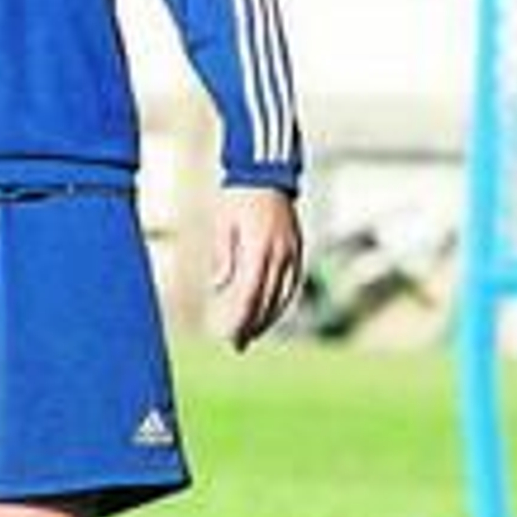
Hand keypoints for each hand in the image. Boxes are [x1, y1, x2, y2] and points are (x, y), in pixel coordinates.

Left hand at [211, 185, 302, 351]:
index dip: (242, 319)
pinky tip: (273, 309)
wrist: (265, 173)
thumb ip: (223, 255)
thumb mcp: (223, 223)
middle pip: (268, 300)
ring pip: (284, 295)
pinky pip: (293, 282)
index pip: (250, 295)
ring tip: (254, 332)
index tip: (231, 337)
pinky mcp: (297, 248)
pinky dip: (283, 300)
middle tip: (238, 344)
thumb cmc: (237, 196)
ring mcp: (292, 251)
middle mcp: (280, 254)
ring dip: (269, 317)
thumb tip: (219, 286)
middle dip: (253, 324)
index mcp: (259, 249)